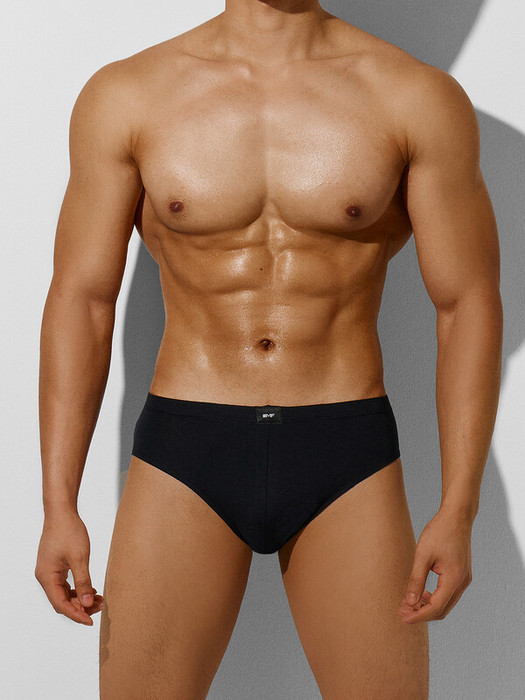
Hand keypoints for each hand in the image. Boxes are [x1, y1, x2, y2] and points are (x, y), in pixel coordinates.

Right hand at [35, 509, 103, 624]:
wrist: (61, 512)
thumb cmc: (69, 531)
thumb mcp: (80, 558)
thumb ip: (84, 582)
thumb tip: (88, 603)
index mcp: (47, 577)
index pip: (60, 604)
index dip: (76, 614)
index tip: (90, 621)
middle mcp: (45, 576)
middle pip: (62, 601)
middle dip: (80, 606)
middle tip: (100, 607)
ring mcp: (49, 571)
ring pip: (64, 593)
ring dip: (80, 598)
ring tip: (99, 599)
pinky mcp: (55, 566)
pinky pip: (65, 584)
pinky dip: (77, 588)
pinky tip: (91, 589)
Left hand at [398, 505, 472, 622]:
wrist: (457, 516)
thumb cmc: (439, 532)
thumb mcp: (423, 554)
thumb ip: (416, 579)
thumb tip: (410, 602)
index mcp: (454, 579)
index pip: (435, 607)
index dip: (418, 615)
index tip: (402, 618)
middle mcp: (462, 582)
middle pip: (442, 610)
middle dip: (422, 613)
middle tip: (402, 611)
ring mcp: (464, 579)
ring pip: (446, 603)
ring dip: (428, 606)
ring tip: (409, 603)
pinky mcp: (462, 574)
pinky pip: (449, 594)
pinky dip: (435, 598)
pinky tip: (422, 593)